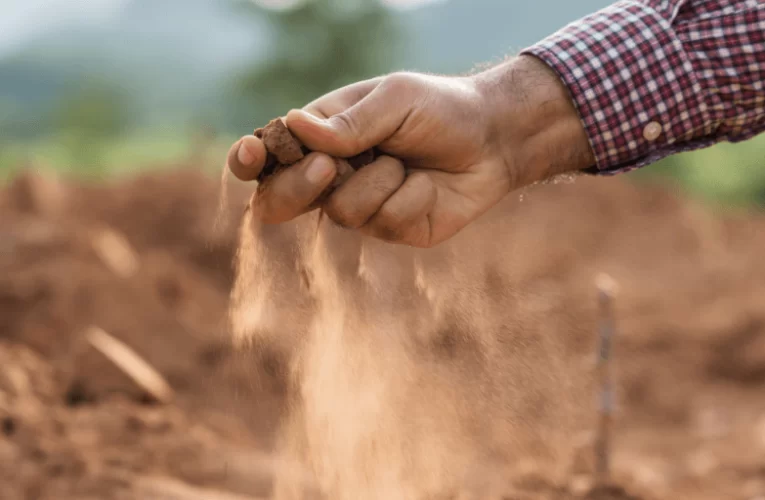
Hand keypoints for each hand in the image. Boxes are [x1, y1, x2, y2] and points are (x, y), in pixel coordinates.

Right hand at [226, 55, 593, 247]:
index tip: (249, 155)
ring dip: (378, 183)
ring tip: (407, 163)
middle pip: (281, 199)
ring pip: (339, 212)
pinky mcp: (390, 229)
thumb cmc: (441, 109)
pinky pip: (383, 222)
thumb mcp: (396, 100)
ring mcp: (360, 205)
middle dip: (299, 187)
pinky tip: (426, 184)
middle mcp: (333, 174)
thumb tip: (294, 126)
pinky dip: (409, 198)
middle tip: (329, 168)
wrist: (494, 141)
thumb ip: (350, 122)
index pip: (271, 154)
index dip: (251, 159)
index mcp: (324, 135)